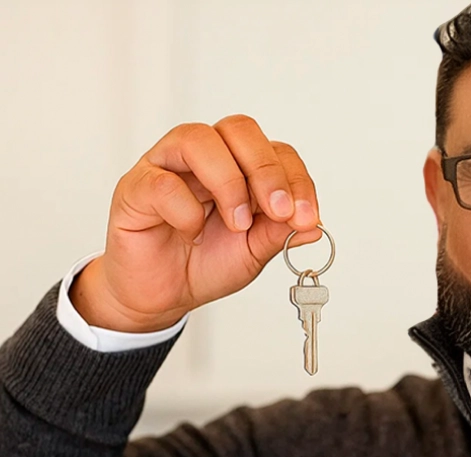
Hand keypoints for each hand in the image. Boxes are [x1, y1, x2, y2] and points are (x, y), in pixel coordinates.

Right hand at [70, 115, 321, 331]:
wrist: (162, 295)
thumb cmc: (205, 263)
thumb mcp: (253, 253)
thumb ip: (279, 234)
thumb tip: (314, 226)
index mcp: (239, 167)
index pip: (275, 150)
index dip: (296, 179)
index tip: (307, 217)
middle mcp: (205, 157)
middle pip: (239, 129)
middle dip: (267, 170)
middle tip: (278, 211)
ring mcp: (168, 166)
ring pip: (197, 140)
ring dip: (228, 182)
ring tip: (237, 224)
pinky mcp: (137, 186)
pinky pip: (162, 182)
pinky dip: (186, 209)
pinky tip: (192, 231)